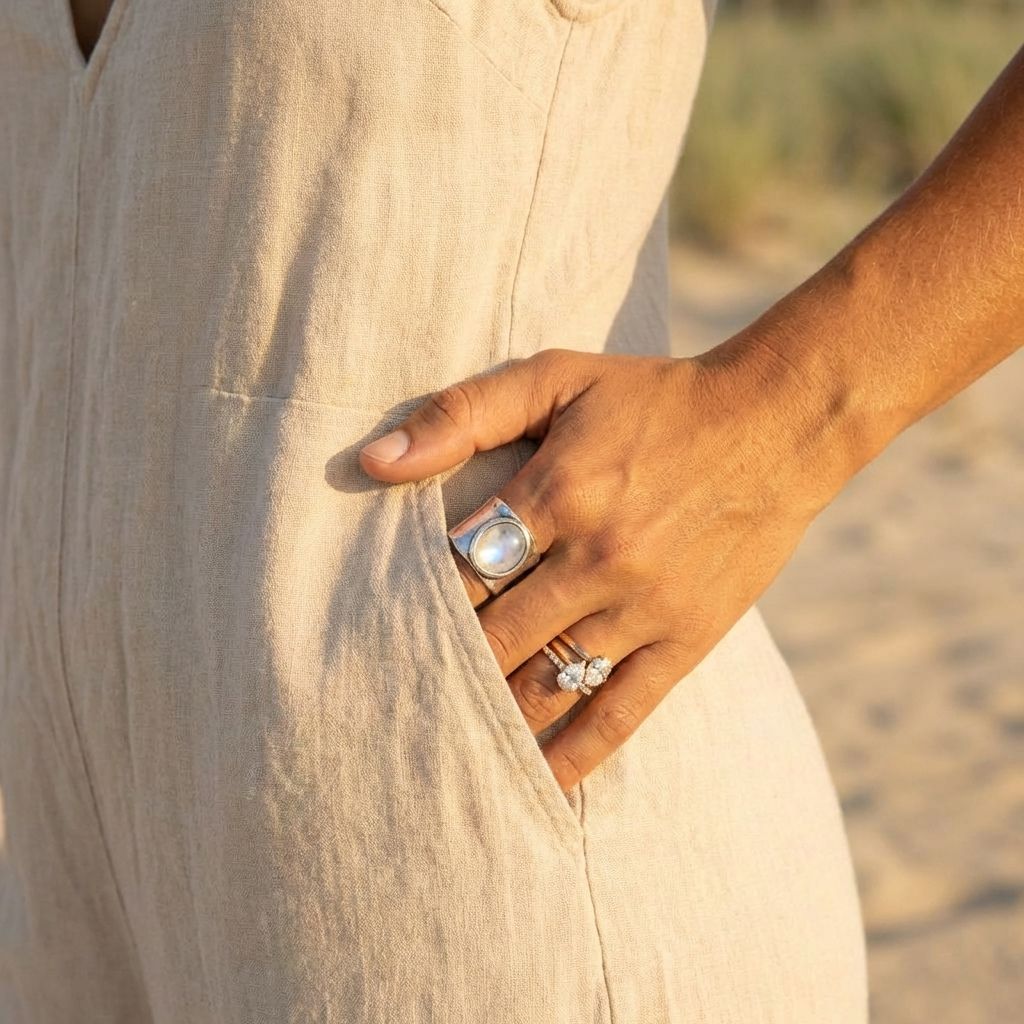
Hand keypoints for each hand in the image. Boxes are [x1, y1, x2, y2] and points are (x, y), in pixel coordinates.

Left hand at [358, 345, 841, 789]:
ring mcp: (644, 608)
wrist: (776, 425)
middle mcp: (597, 560)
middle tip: (396, 695)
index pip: (460, 570)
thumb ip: (463, 414)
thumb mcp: (557, 377)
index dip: (416, 600)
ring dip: (494, 715)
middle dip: (444, 665)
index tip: (384, 624)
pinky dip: (575, 754)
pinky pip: (621, 712)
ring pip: (547, 683)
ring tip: (445, 745)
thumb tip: (372, 462)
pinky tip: (537, 784)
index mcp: (558, 493)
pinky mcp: (686, 640)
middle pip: (494, 637)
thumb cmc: (655, 396)